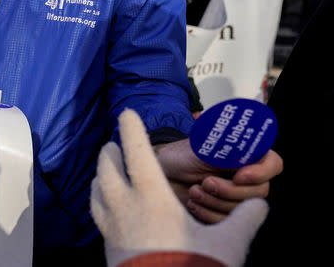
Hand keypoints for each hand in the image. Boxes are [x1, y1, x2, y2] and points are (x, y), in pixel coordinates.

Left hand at [91, 109, 268, 266]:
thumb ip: (245, 220)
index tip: (126, 113)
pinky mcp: (107, 244)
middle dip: (110, 151)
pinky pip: (96, 211)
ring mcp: (111, 225)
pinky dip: (98, 197)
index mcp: (151, 197)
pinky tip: (106, 202)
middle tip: (114, 145)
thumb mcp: (225, 245)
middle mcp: (125, 205)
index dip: (132, 128)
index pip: (136, 151)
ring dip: (101, 173)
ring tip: (106, 170)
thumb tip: (260, 205)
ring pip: (96, 187)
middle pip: (107, 166)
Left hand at [154, 139, 282, 223]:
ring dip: (215, 201)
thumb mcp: (201, 148)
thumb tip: (237, 146)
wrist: (163, 174)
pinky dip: (208, 213)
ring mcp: (237, 196)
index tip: (238, 176)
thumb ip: (224, 148)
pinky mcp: (223, 212)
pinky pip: (227, 221)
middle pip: (259, 192)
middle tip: (206, 182)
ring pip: (243, 209)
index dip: (260, 173)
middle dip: (230, 190)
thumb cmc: (181, 156)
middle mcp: (247, 176)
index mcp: (247, 155)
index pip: (273, 164)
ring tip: (194, 190)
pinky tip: (194, 202)